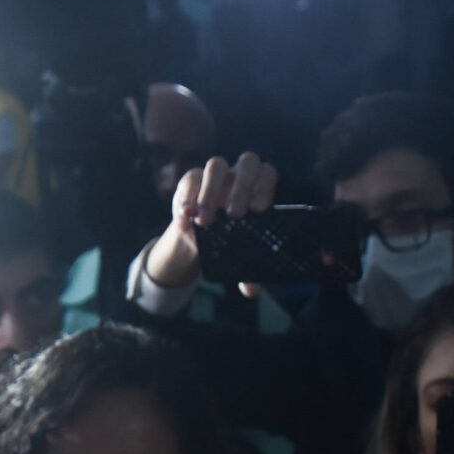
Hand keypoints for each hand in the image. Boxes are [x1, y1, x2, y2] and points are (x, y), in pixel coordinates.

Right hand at [144, 152, 278, 291]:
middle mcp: (237, 177)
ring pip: (216, 165)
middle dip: (242, 187)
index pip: (267, 174)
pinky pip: (190, 178)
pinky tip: (186, 217)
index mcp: (256, 189)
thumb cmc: (225, 243)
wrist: (196, 240)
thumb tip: (252, 291)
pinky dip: (188, 196)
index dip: (265, 187)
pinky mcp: (191, 180)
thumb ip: (246, 272)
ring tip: (205, 222)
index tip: (258, 210)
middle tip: (234, 216)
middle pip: (248, 162)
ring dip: (211, 193)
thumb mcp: (236, 257)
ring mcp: (214, 176)